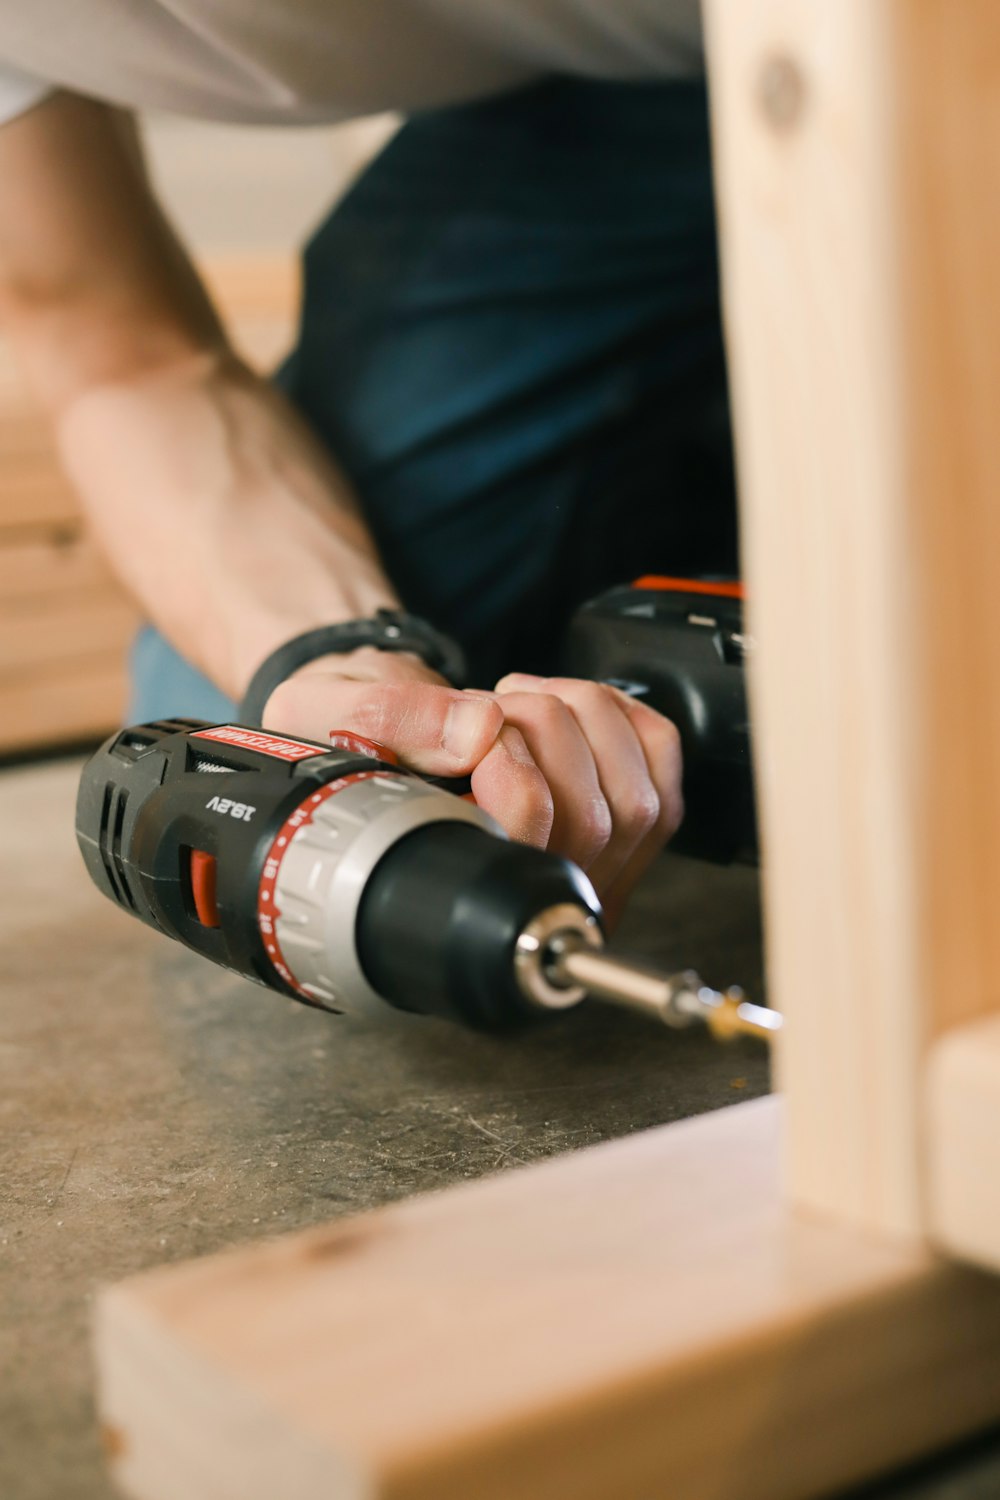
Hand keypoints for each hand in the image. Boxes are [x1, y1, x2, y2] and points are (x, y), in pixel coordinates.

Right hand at [264, 654, 682, 922]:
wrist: (361, 731)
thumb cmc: (339, 736)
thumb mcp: (324, 710)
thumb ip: (391, 720)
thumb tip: (482, 729)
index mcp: (447, 888)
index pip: (526, 843)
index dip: (510, 768)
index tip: (473, 726)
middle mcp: (522, 900)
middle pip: (592, 820)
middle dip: (546, 728)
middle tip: (491, 705)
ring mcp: (579, 876)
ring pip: (635, 799)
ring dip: (585, 718)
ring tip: (521, 703)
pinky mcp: (619, 834)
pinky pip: (660, 773)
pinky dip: (628, 720)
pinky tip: (573, 710)